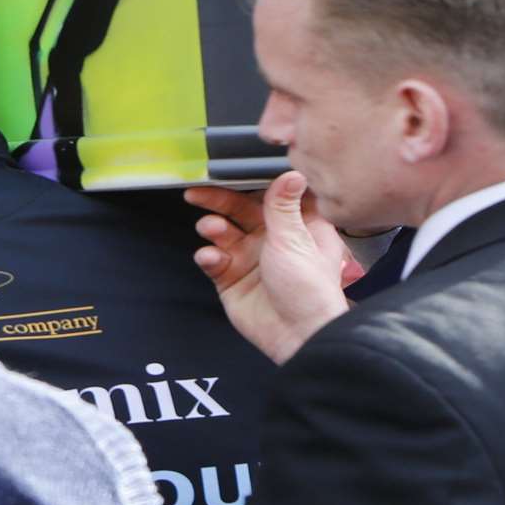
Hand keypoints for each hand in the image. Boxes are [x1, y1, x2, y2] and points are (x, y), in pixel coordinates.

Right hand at [186, 173, 355, 363]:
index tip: (229, 168)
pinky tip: (211, 258)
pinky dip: (209, 256)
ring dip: (213, 227)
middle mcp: (272, 238)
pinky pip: (214, 260)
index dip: (251, 181)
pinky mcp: (232, 279)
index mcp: (296, 225)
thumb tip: (291, 171)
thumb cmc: (308, 289)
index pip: (271, 194)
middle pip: (240, 210)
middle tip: (195, 193)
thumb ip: (282, 205)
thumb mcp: (295, 239)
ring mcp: (251, 258)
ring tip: (210, 229)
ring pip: (223, 232)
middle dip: (218, 200)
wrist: (298, 336)